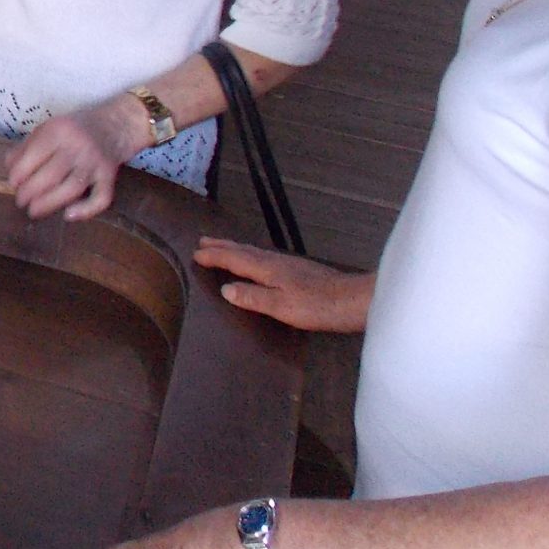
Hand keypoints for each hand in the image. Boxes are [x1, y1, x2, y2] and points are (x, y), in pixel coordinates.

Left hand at [7, 100, 143, 220]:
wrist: (116, 123)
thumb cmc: (77, 127)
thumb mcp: (50, 127)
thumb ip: (28, 145)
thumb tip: (8, 166)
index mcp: (59, 130)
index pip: (34, 155)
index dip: (19, 173)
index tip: (12, 183)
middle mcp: (78, 146)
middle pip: (51, 175)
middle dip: (30, 192)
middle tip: (20, 201)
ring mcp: (95, 162)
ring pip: (71, 188)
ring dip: (49, 203)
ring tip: (34, 211)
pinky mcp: (109, 176)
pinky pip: (101, 197)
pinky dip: (86, 209)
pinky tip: (69, 215)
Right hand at [193, 238, 373, 332]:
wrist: (353, 301)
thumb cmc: (317, 306)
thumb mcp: (281, 307)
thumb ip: (252, 297)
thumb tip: (226, 289)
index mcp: (268, 270)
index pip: (234, 260)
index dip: (214, 257)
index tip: (195, 253)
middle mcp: (276, 262)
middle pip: (244, 251)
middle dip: (222, 246)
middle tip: (203, 241)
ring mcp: (289, 264)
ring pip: (255, 252)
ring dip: (236, 249)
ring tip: (223, 247)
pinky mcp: (300, 270)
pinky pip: (265, 257)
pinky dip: (252, 256)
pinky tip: (258, 262)